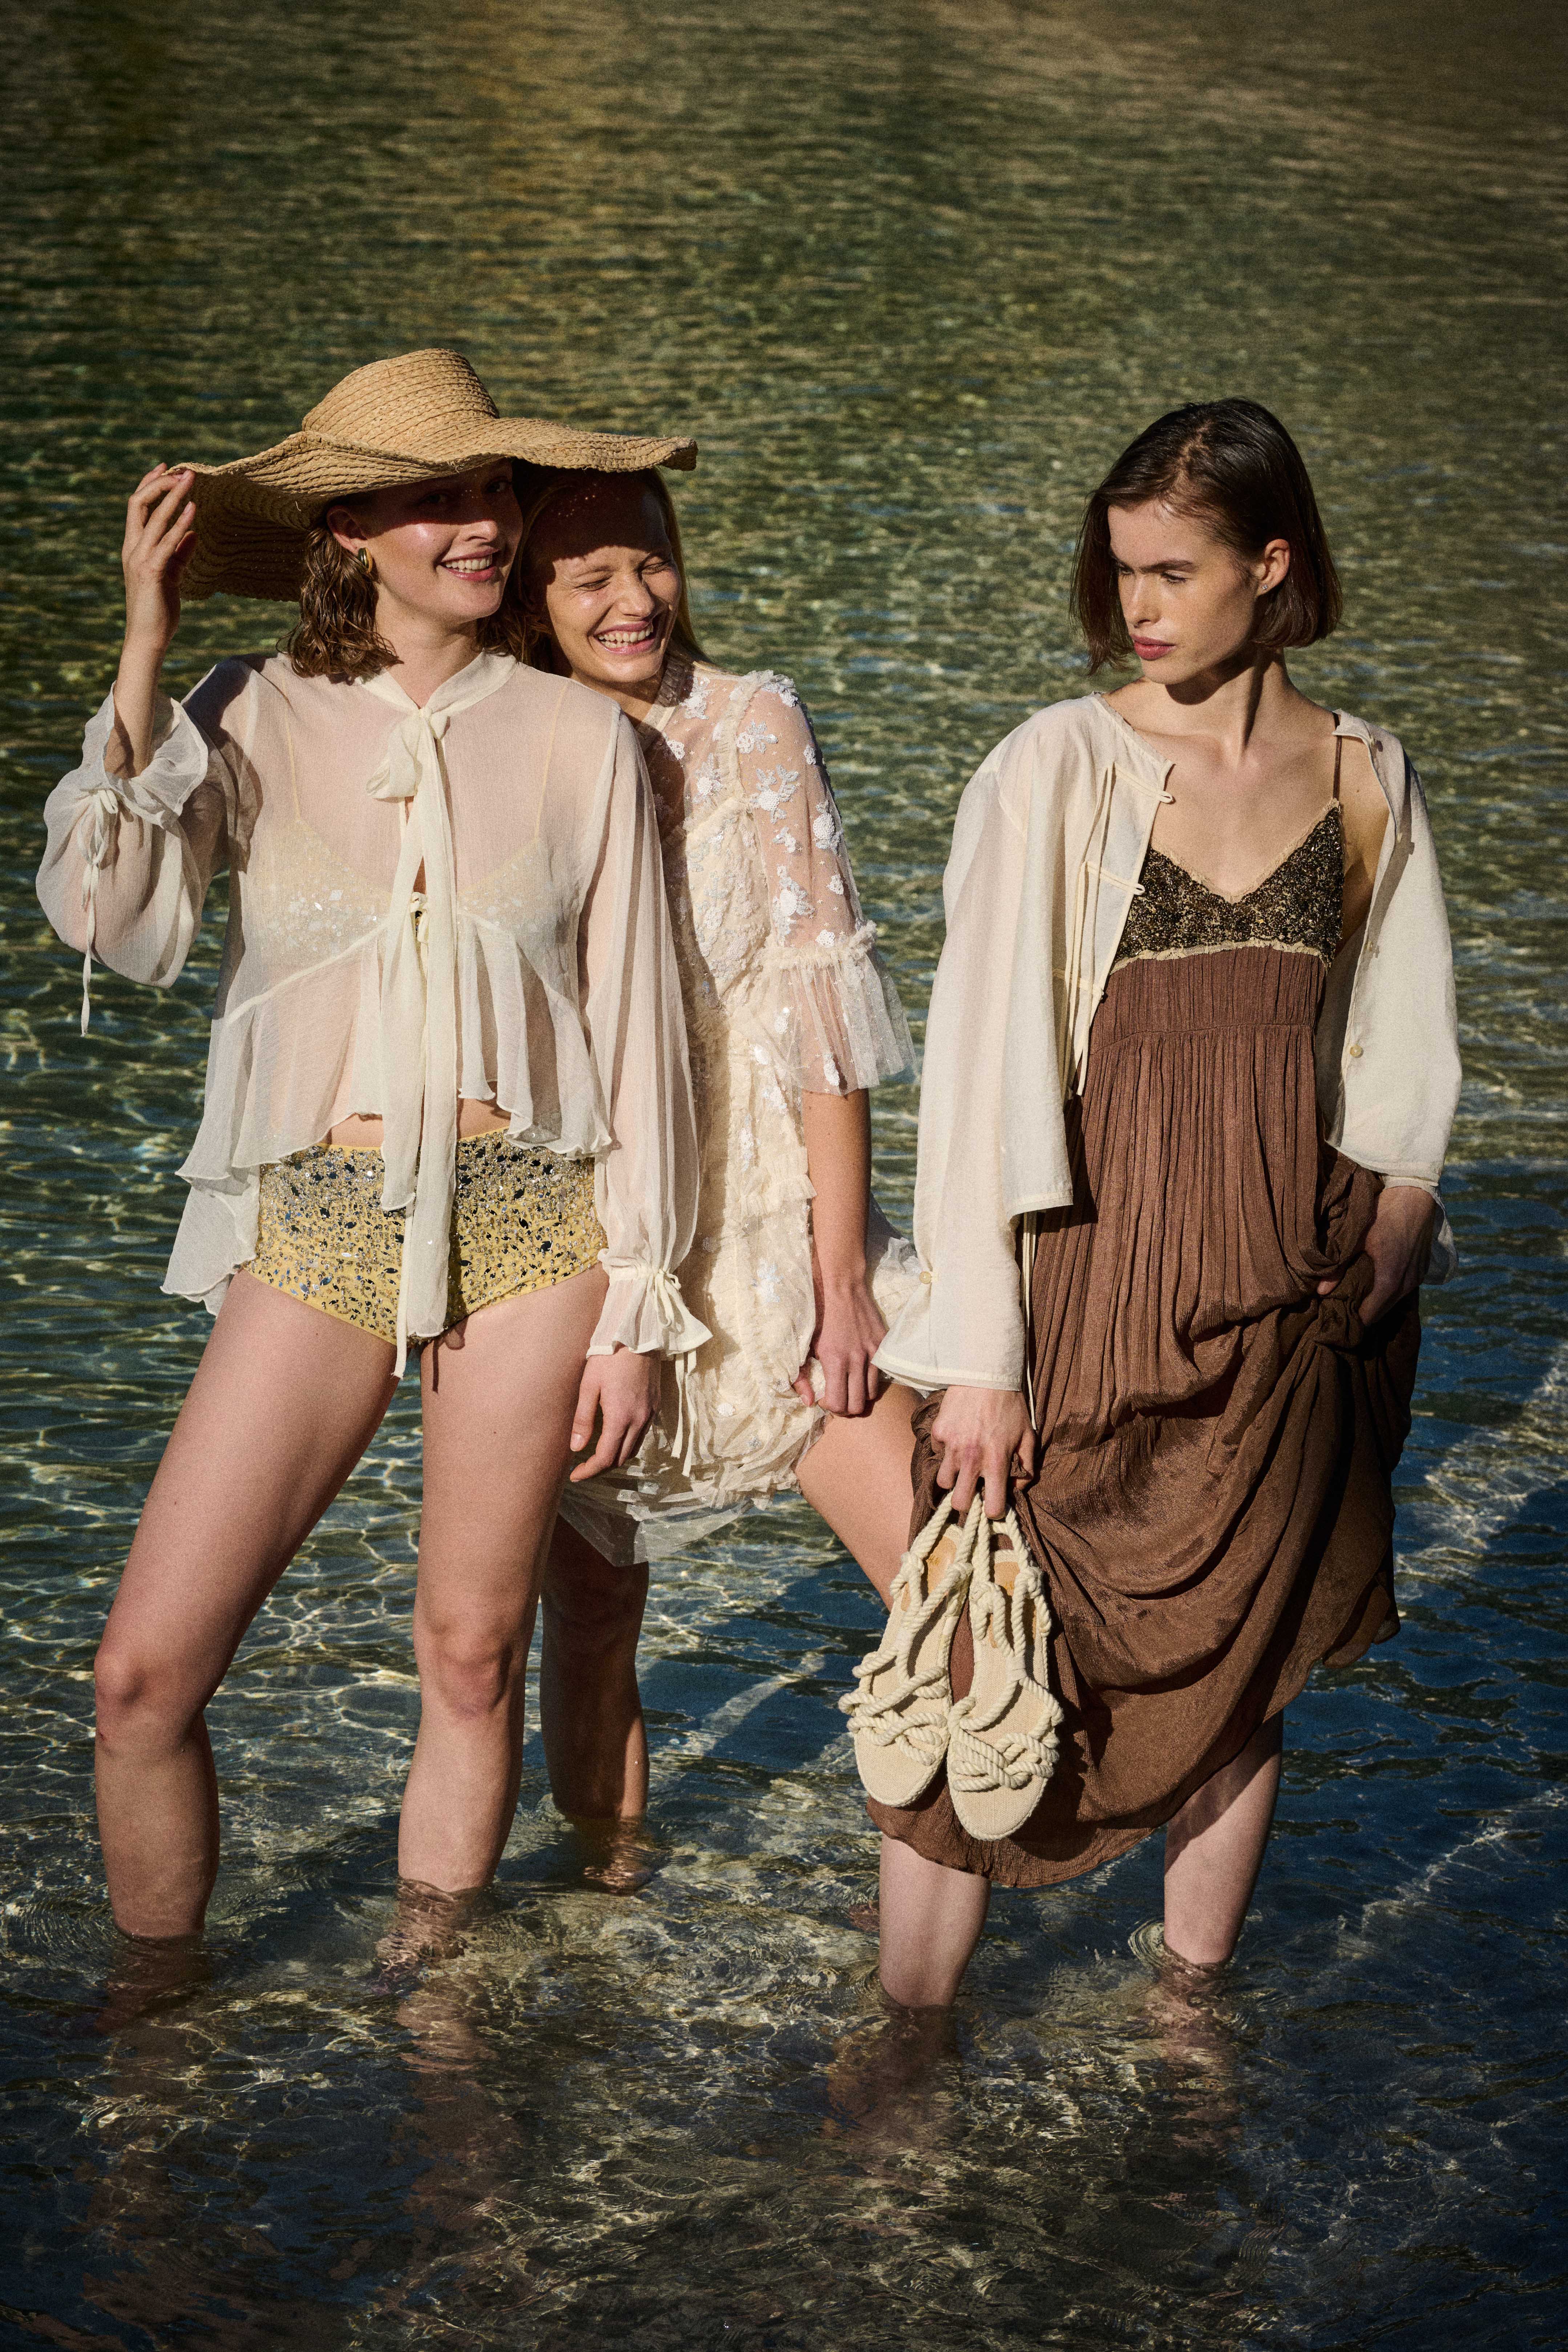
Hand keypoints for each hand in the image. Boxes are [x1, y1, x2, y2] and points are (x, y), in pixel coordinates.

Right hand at [111, 467, 197, 777]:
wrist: (149, 639)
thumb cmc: (159, 610)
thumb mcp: (172, 576)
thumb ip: (180, 554)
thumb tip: (193, 533)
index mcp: (134, 548)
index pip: (137, 507)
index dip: (150, 484)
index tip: (166, 468)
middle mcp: (133, 549)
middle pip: (139, 503)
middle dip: (160, 483)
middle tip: (181, 469)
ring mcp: (140, 559)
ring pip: (153, 517)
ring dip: (173, 496)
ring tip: (190, 478)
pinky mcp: (153, 572)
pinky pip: (167, 542)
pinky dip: (179, 523)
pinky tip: (193, 510)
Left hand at [567, 1346, 661, 1481]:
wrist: (638, 1334)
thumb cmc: (608, 1356)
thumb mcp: (588, 1385)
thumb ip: (583, 1419)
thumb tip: (577, 1448)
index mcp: (620, 1417)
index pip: (605, 1458)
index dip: (589, 1471)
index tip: (574, 1475)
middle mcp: (639, 1420)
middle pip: (621, 1458)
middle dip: (601, 1467)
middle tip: (583, 1467)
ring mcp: (650, 1413)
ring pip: (634, 1448)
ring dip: (616, 1457)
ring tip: (597, 1454)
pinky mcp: (656, 1405)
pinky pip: (642, 1434)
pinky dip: (628, 1442)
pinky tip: (615, 1435)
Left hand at [792, 1264, 886, 1417]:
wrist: (842, 1286)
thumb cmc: (817, 1315)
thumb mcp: (803, 1346)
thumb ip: (801, 1377)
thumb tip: (808, 1402)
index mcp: (835, 1361)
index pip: (839, 1404)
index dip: (831, 1407)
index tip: (825, 1398)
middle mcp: (857, 1359)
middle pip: (858, 1405)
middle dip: (847, 1408)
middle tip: (838, 1398)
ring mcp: (874, 1352)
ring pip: (872, 1393)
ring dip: (860, 1395)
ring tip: (849, 1386)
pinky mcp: (884, 1344)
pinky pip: (881, 1375)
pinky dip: (871, 1380)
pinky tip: (860, 1372)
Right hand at [929, 1384, 1035, 1518]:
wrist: (985, 1374)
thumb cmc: (1010, 1406)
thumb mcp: (1028, 1435)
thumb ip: (1026, 1465)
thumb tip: (1018, 1487)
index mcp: (996, 1462)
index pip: (992, 1506)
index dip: (994, 1511)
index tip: (993, 1506)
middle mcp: (972, 1458)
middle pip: (959, 1503)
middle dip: (965, 1503)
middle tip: (971, 1492)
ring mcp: (952, 1446)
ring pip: (943, 1481)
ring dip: (953, 1478)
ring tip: (962, 1467)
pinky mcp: (939, 1432)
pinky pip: (938, 1452)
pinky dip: (946, 1450)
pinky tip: (956, 1439)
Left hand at [1317, 1185, 1434, 1324]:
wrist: (1416, 1193)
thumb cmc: (1383, 1213)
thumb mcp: (1356, 1238)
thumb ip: (1337, 1268)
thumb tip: (1319, 1292)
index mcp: (1390, 1280)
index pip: (1369, 1317)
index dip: (1352, 1320)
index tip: (1336, 1317)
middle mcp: (1407, 1284)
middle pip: (1381, 1312)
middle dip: (1362, 1313)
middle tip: (1341, 1307)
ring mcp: (1418, 1278)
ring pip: (1393, 1301)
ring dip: (1376, 1301)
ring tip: (1355, 1295)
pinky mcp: (1423, 1270)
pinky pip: (1403, 1289)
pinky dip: (1388, 1290)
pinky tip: (1374, 1281)